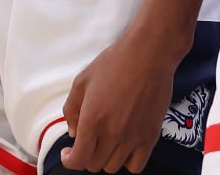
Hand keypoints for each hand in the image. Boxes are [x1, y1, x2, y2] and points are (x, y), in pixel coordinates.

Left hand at [60, 31, 177, 170]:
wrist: (148, 54)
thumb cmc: (115, 63)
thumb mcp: (82, 80)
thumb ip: (71, 109)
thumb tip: (73, 132)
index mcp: (92, 120)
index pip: (78, 160)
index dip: (69, 160)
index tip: (69, 153)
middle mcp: (111, 133)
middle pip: (94, 164)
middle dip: (86, 155)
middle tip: (88, 141)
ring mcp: (132, 138)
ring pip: (113, 167)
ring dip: (105, 158)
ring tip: (106, 142)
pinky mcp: (150, 137)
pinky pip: (136, 166)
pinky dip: (127, 161)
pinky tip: (124, 147)